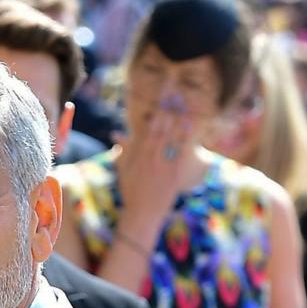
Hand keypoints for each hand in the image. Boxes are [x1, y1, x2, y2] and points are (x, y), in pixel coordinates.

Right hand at [115, 100, 199, 232]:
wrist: (142, 215)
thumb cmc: (131, 193)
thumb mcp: (123, 172)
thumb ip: (122, 152)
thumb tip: (116, 135)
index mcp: (137, 157)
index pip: (145, 130)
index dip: (152, 114)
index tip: (157, 100)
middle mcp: (149, 159)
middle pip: (158, 129)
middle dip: (165, 111)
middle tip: (172, 92)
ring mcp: (161, 166)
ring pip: (170, 138)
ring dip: (176, 119)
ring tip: (183, 104)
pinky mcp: (172, 174)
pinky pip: (180, 152)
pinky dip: (185, 137)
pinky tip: (189, 124)